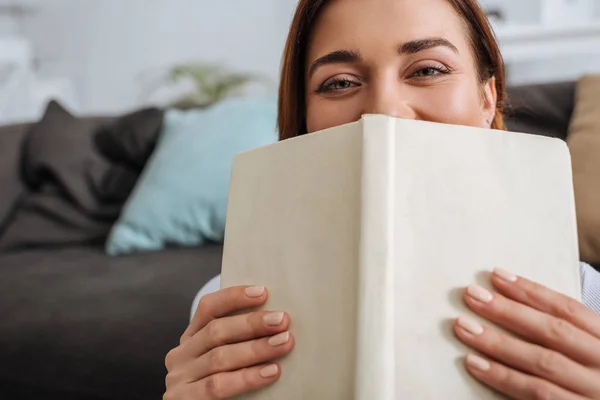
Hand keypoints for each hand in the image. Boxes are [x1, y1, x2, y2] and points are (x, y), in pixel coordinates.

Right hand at [164, 285, 293, 398]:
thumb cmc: (222, 383)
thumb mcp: (224, 359)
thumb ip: (238, 341)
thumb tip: (276, 321)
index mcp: (190, 338)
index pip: (208, 308)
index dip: (234, 297)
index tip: (262, 292)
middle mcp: (181, 355)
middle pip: (216, 331)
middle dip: (252, 323)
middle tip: (282, 320)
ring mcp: (179, 379)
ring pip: (219, 357)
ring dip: (256, 349)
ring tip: (284, 343)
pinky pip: (218, 386)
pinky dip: (247, 377)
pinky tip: (270, 371)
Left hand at [453, 268, 599, 399]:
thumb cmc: (594, 375)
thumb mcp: (591, 350)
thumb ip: (566, 334)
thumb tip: (512, 303)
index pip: (569, 310)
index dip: (531, 291)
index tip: (496, 275)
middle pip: (552, 332)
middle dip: (509, 311)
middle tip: (471, 295)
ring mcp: (591, 393)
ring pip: (542, 362)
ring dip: (498, 343)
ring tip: (464, 326)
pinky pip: (536, 395)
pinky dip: (503, 378)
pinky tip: (475, 364)